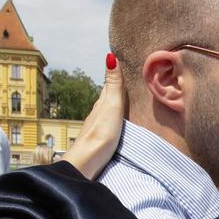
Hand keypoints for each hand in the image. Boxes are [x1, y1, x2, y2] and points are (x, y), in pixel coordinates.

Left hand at [64, 54, 125, 179]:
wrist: (88, 162)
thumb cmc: (101, 133)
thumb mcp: (111, 105)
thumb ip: (113, 84)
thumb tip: (110, 56)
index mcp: (102, 102)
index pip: (110, 84)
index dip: (117, 74)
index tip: (124, 63)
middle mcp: (99, 112)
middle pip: (109, 97)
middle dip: (119, 88)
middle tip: (131, 80)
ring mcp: (100, 126)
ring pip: (110, 111)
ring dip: (119, 104)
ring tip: (130, 100)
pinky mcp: (102, 139)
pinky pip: (112, 124)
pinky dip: (118, 119)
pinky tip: (122, 122)